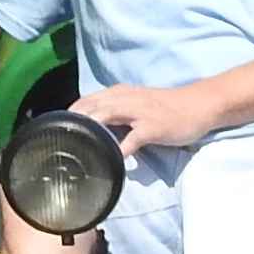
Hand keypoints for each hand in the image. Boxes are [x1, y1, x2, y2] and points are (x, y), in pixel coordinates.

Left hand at [71, 81, 222, 156]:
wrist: (198, 105)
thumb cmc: (167, 107)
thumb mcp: (137, 104)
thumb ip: (116, 113)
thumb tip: (96, 128)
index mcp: (120, 93)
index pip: (88, 99)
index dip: (70, 112)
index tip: (55, 127)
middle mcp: (126, 98)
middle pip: (92, 105)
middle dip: (73, 119)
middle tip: (58, 136)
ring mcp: (139, 112)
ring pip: (108, 114)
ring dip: (90, 126)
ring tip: (75, 141)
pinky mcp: (152, 127)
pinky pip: (133, 139)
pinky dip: (121, 149)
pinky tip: (111, 159)